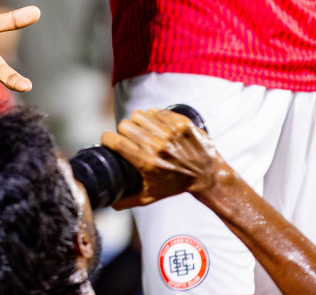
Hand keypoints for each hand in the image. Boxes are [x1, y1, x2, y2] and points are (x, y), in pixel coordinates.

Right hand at [101, 108, 230, 207]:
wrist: (208, 176)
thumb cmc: (177, 185)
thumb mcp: (150, 196)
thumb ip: (126, 200)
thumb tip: (110, 203)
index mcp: (146, 161)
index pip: (115, 140)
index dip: (108, 139)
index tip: (110, 141)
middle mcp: (157, 145)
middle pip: (125, 125)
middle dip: (124, 131)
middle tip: (131, 138)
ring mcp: (169, 132)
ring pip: (139, 115)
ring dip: (138, 122)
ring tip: (144, 130)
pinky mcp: (180, 123)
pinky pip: (156, 111)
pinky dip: (154, 116)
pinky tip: (157, 125)